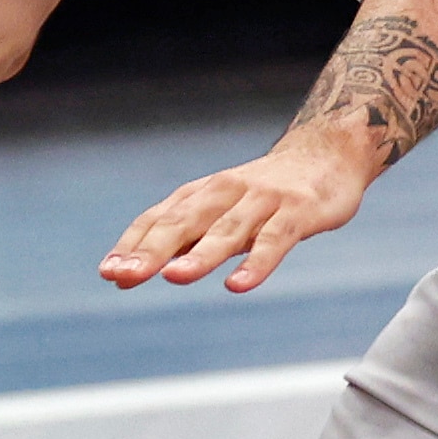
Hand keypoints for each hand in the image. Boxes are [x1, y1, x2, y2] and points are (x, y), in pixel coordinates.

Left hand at [99, 132, 374, 293]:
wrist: (329, 153)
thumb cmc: (265, 193)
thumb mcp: (220, 212)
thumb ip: (181, 243)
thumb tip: (126, 274)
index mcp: (202, 194)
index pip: (159, 218)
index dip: (133, 244)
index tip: (108, 271)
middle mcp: (226, 192)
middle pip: (184, 222)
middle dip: (153, 250)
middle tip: (125, 275)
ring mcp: (263, 200)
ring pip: (227, 230)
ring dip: (200, 255)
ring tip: (174, 278)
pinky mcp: (298, 211)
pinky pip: (275, 240)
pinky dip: (257, 263)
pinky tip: (238, 285)